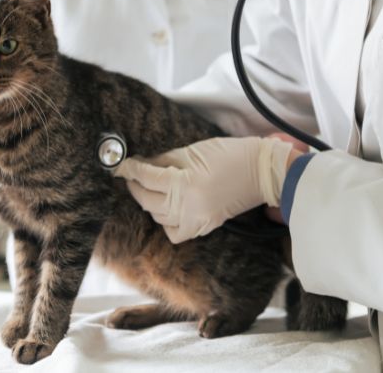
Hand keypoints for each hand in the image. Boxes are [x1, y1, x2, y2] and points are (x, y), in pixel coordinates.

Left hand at [114, 137, 294, 242]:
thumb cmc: (231, 154)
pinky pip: (174, 232)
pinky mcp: (204, 227)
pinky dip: (166, 222)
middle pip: (147, 200)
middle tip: (130, 175)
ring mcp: (196, 220)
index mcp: (185, 184)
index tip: (120, 165)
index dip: (130, 170)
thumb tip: (143, 165)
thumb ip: (165, 160)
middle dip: (135, 186)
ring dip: (149, 202)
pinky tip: (168, 208)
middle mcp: (188, 207)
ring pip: (158, 217)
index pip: (147, 177)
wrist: (262, 172)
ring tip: (149, 188)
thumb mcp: (193, 151)